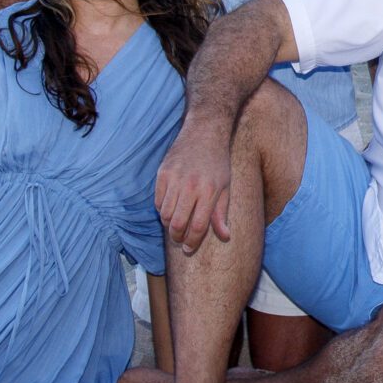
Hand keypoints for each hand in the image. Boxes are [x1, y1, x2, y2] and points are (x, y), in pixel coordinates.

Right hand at [154, 124, 234, 253]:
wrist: (204, 133)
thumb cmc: (218, 162)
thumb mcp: (225, 187)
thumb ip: (221, 213)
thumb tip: (225, 237)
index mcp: (209, 191)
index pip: (197, 227)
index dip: (192, 243)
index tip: (189, 249)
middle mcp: (190, 186)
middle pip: (177, 224)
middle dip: (177, 238)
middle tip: (180, 241)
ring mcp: (174, 179)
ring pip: (164, 214)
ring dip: (168, 225)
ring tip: (176, 226)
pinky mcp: (162, 173)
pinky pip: (157, 201)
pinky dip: (161, 210)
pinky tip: (170, 209)